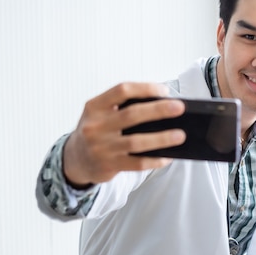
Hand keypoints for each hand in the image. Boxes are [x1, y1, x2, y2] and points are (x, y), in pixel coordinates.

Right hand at [63, 82, 185, 185]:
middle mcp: (95, 126)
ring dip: (161, 138)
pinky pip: (137, 163)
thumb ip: (122, 107)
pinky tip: (167, 157)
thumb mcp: (100, 114)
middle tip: (179, 108)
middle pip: (132, 115)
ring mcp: (101, 147)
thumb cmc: (97, 131)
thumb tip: (162, 105)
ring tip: (180, 135)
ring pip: (136, 142)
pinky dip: (154, 160)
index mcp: (94, 107)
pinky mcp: (108, 165)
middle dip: (158, 110)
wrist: (75, 159)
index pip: (122, 90)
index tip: (164, 90)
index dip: (145, 89)